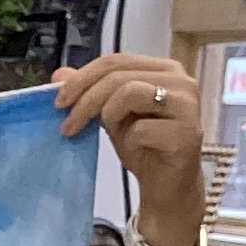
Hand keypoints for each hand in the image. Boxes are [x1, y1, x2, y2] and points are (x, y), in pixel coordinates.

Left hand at [52, 52, 207, 245]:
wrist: (167, 186)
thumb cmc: (143, 146)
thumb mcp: (111, 115)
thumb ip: (91, 92)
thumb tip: (59, 74)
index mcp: (164, 69)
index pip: (116, 60)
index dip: (82, 77)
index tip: (58, 101)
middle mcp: (181, 81)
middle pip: (119, 76)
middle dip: (85, 100)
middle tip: (66, 126)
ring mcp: (188, 105)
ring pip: (130, 93)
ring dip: (107, 116)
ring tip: (108, 133)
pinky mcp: (188, 132)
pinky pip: (142, 129)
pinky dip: (129, 142)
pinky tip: (135, 151)